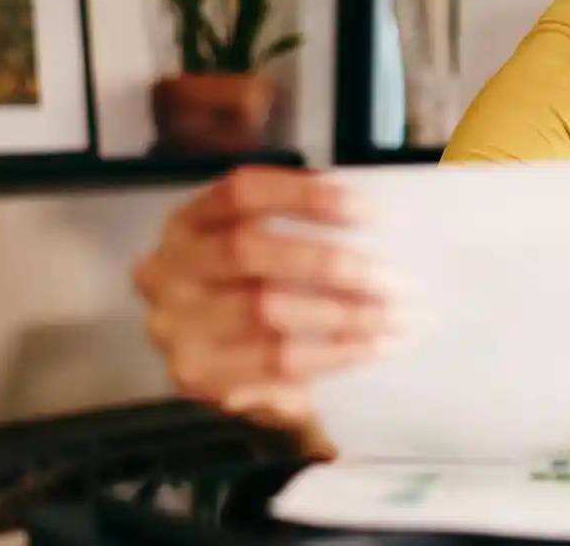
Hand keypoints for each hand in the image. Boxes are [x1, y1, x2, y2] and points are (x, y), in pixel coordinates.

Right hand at [132, 166, 395, 451]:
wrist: (239, 377)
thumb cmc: (264, 298)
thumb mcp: (271, 254)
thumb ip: (309, 231)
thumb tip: (386, 226)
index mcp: (188, 224)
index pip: (240, 192)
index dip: (305, 194)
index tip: (371, 210)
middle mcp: (168, 271)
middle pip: (248, 249)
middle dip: (333, 263)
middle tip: (398, 279)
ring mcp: (177, 327)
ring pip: (267, 309)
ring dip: (348, 313)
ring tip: (401, 315)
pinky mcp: (199, 376)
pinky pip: (277, 361)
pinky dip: (338, 351)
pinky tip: (378, 345)